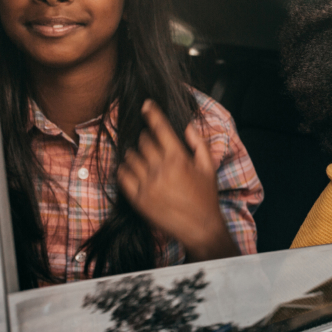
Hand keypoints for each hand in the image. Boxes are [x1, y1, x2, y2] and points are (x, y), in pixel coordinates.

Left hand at [117, 100, 239, 261]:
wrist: (199, 227)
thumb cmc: (206, 196)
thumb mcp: (208, 166)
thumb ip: (198, 143)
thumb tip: (186, 126)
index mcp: (178, 158)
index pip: (160, 128)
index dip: (152, 113)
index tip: (146, 105)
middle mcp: (160, 168)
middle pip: (143, 141)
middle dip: (147, 137)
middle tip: (152, 142)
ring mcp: (147, 184)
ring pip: (131, 157)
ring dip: (135, 153)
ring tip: (144, 158)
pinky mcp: (138, 199)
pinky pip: (122, 176)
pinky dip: (125, 169)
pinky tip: (134, 170)